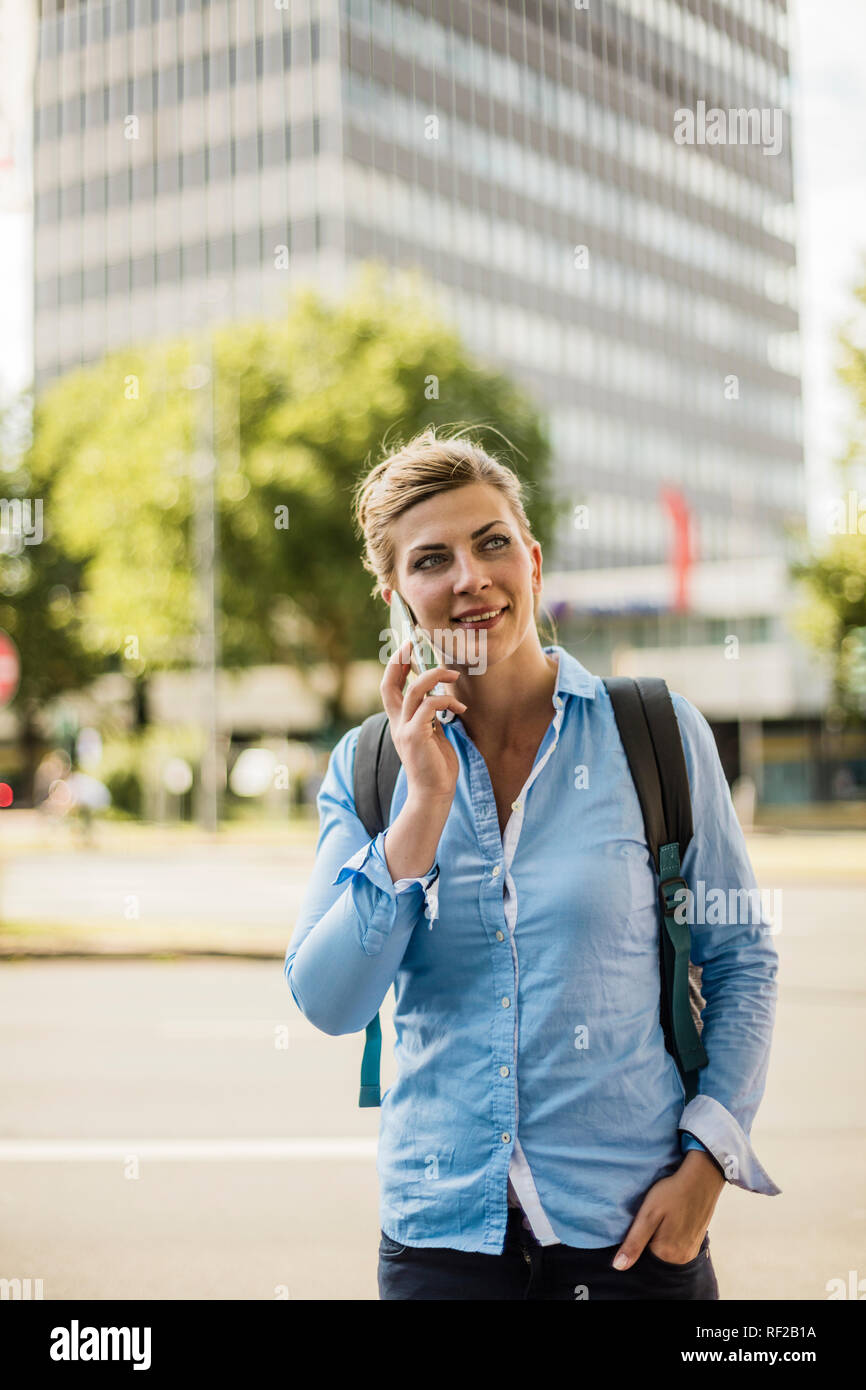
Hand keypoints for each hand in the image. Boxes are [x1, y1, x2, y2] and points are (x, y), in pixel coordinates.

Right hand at [379, 637, 465, 804]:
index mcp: (400, 721)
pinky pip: (431, 706)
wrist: (433, 793)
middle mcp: (398, 722)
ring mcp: (404, 728)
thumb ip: (430, 716)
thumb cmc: (436, 765)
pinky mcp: (415, 735)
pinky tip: (460, 709)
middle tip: (411, 642)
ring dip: (436, 676)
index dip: (395, 666)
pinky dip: (447, 701)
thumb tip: (438, 696)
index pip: (390, 687)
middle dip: (399, 660)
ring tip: (454, 674)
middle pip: (389, 683)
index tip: (406, 647)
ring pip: (416, 689)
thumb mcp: (432, 735)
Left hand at [611, 1149, 724, 1269]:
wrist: (702, 1177)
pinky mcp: (696, 1242)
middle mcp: (681, 1258)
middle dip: (647, 1243)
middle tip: (648, 1220)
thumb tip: (618, 1267)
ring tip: (660, 1218)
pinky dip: (670, 1237)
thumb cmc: (672, 1193)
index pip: (642, 1260)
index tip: (636, 1226)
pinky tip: (669, 1220)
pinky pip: (677, 1246)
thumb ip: (634, 1242)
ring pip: (666, 1252)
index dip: (635, 1244)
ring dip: (659, 1239)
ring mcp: (691, 1251)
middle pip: (655, 1257)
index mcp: (667, 1254)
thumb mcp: (648, 1214)